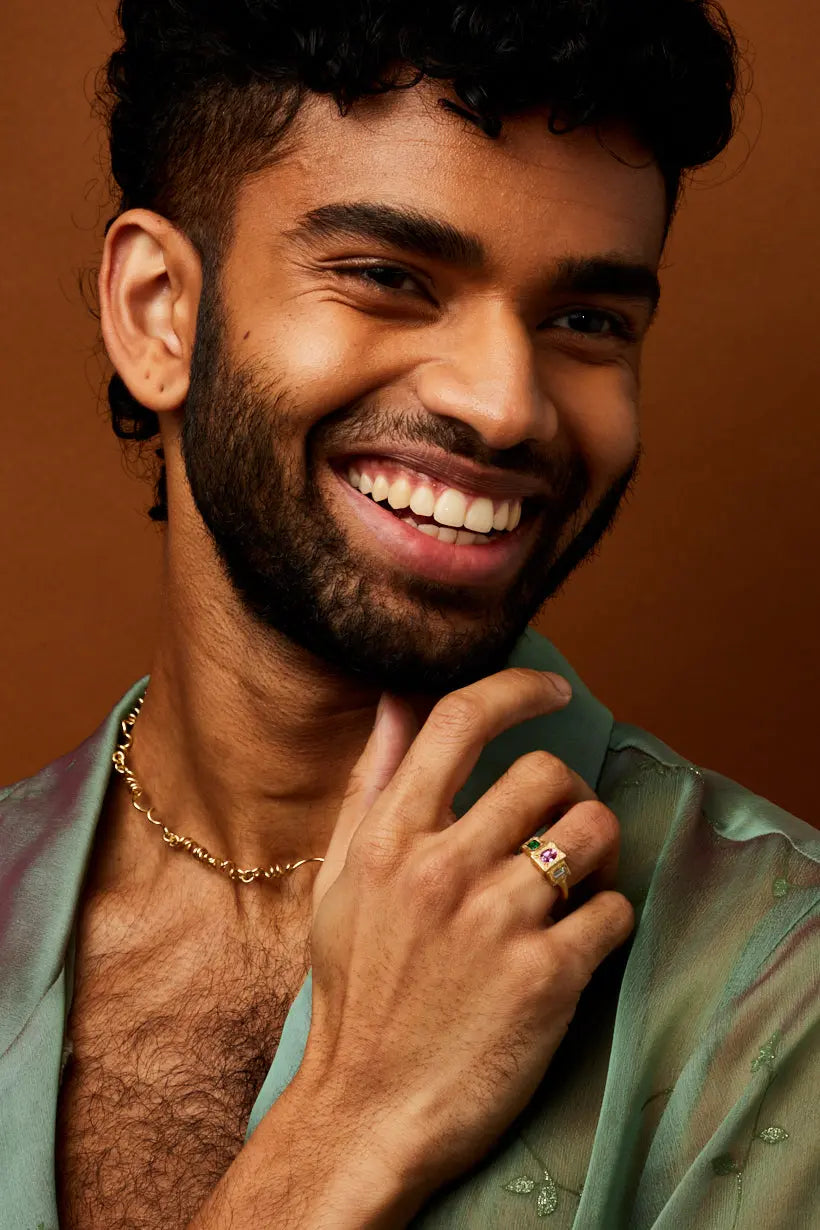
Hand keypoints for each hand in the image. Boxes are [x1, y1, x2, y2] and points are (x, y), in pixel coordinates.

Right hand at [303, 668, 633, 1194]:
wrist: (369, 1110)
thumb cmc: (356, 991)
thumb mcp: (342, 879)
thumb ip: (372, 783)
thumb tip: (394, 699)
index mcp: (390, 838)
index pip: (460, 720)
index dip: (515, 687)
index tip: (549, 689)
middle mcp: (443, 868)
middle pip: (545, 773)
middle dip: (563, 794)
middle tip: (554, 829)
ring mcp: (497, 922)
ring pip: (592, 831)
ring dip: (596, 851)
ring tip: (574, 881)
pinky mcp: (546, 978)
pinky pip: (615, 909)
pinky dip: (607, 919)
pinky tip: (577, 942)